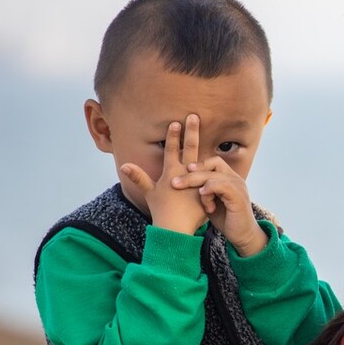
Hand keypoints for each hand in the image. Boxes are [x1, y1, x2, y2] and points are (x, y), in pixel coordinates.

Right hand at [120, 114, 207, 234]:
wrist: (176, 229)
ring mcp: (197, 181)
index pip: (171, 150)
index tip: (176, 122)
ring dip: (205, 146)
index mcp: (171, 173)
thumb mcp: (149, 192)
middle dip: (191, 131)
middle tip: (194, 116)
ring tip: (210, 135)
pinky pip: (212, 176)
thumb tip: (123, 165)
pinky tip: (220, 156)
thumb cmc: (162, 211)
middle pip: (189, 148)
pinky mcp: (206, 189)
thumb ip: (139, 177)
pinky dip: (215, 166)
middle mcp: (184, 174)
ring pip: (202, 159)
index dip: (173, 135)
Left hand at [173, 156, 267, 256]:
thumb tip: (181, 184)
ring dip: (197, 182)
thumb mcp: (210, 202)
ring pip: (214, 175)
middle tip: (174, 183)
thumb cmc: (226, 220)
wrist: (242, 236)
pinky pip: (222, 185)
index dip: (198, 165)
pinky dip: (209, 188)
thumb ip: (202, 191)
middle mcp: (236, 180)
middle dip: (190, 174)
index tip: (181, 175)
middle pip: (212, 166)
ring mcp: (238, 187)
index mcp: (230, 178)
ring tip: (185, 192)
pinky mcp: (239, 197)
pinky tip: (201, 194)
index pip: (214, 162)